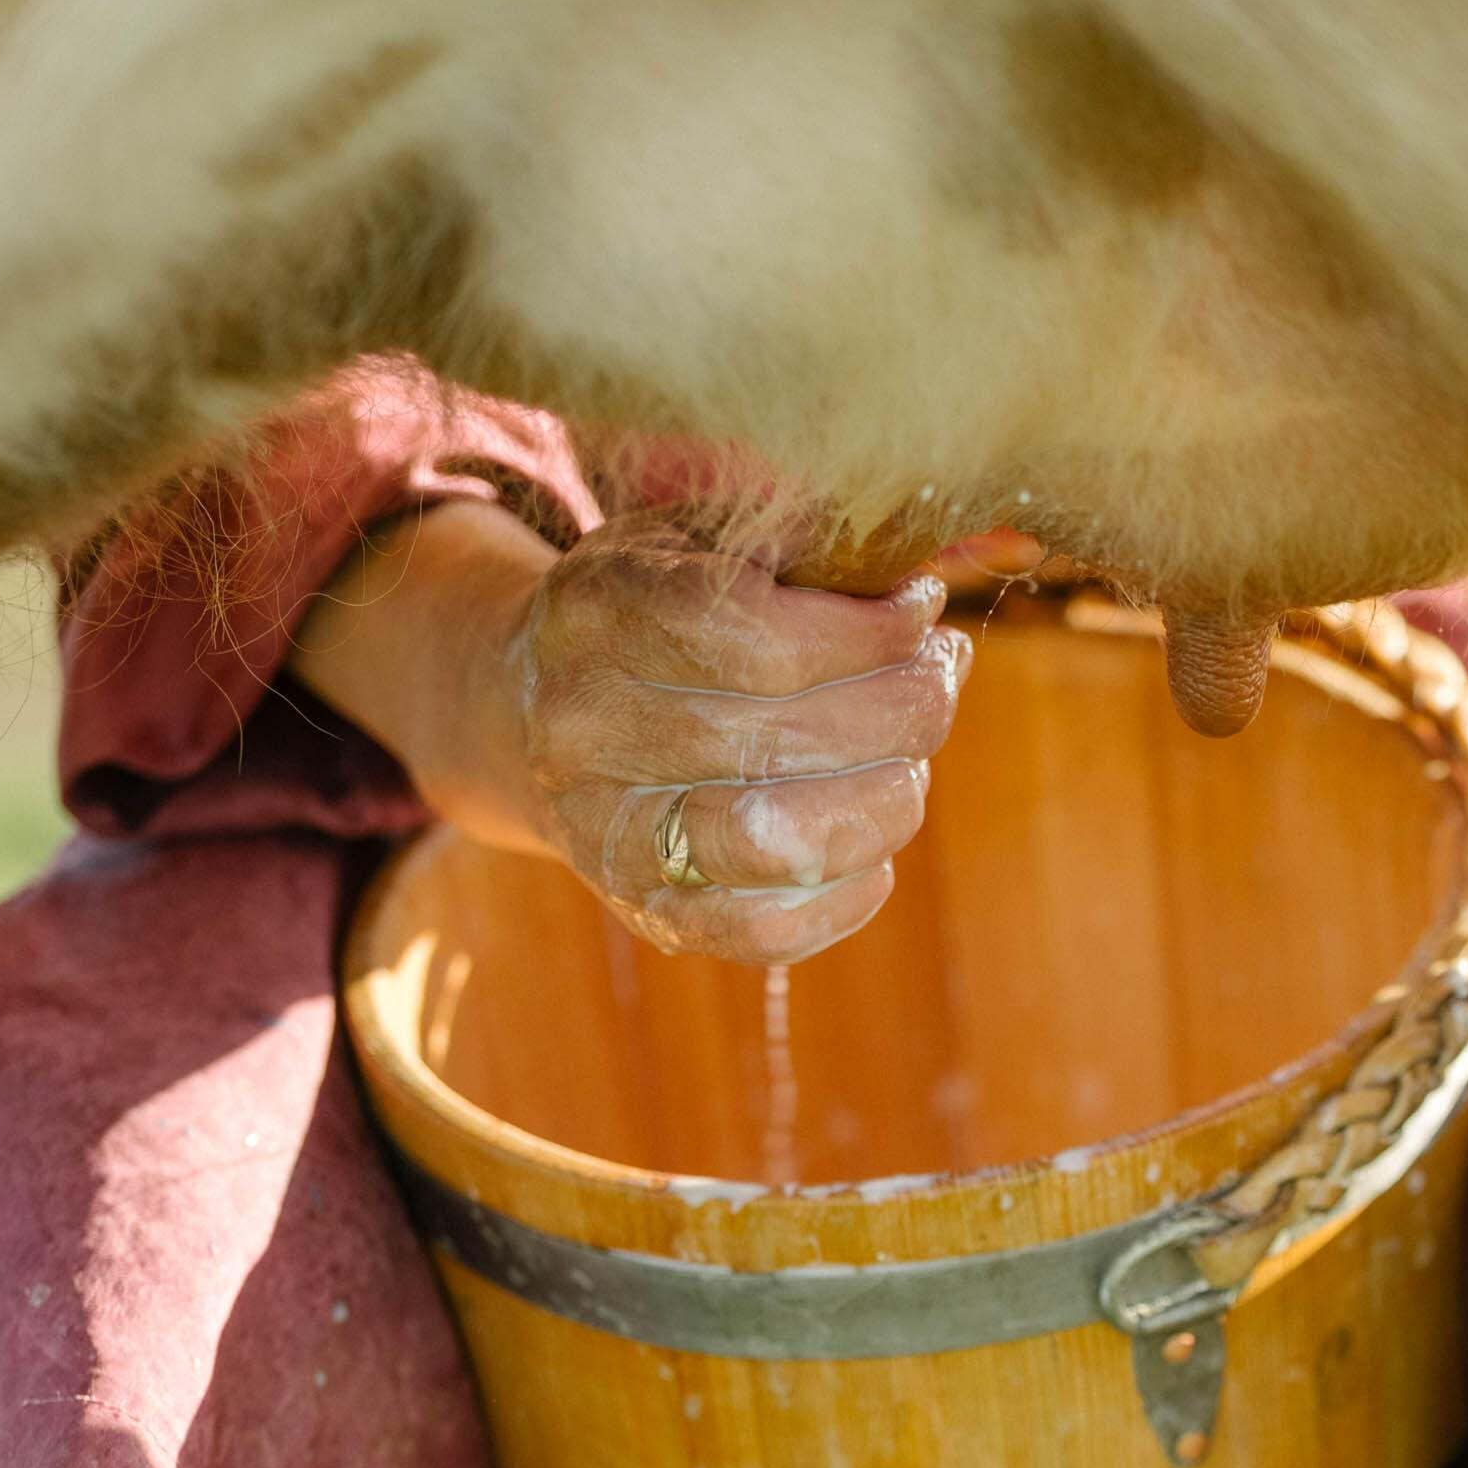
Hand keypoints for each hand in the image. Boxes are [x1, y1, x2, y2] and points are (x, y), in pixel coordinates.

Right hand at [292, 501, 967, 959]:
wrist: (529, 707)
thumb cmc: (654, 605)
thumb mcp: (705, 536)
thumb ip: (806, 538)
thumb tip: (936, 590)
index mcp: (600, 610)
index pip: (758, 637)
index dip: (868, 634)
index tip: (920, 614)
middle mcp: (586, 727)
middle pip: (783, 740)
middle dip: (901, 711)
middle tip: (937, 682)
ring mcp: (607, 831)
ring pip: (782, 844)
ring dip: (886, 804)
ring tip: (910, 762)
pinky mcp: (645, 911)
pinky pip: (768, 931)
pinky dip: (850, 895)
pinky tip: (875, 850)